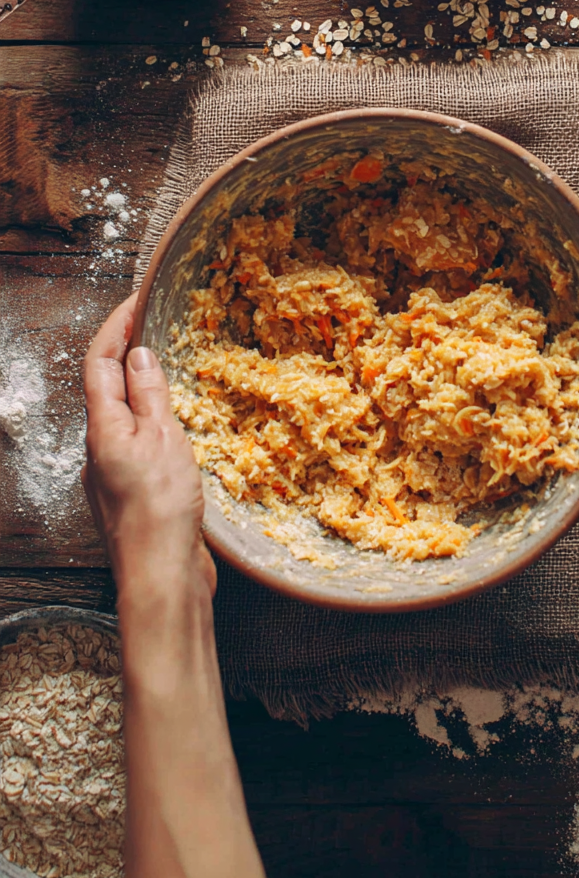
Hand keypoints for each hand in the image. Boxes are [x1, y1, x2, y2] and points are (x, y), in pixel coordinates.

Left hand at [83, 294, 215, 600]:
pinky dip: (155, 424)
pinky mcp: (132, 493)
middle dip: (129, 353)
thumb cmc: (161, 509)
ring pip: (124, 417)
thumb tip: (140, 354)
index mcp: (102, 427)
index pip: (99, 361)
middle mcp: (99, 447)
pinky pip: (139, 444)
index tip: (138, 300)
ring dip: (145, 391)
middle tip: (160, 328)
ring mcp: (112, 472)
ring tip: (176, 373)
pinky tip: (181, 430)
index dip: (116, 325)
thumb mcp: (163, 438)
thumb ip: (150, 395)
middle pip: (107, 387)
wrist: (161, 577)